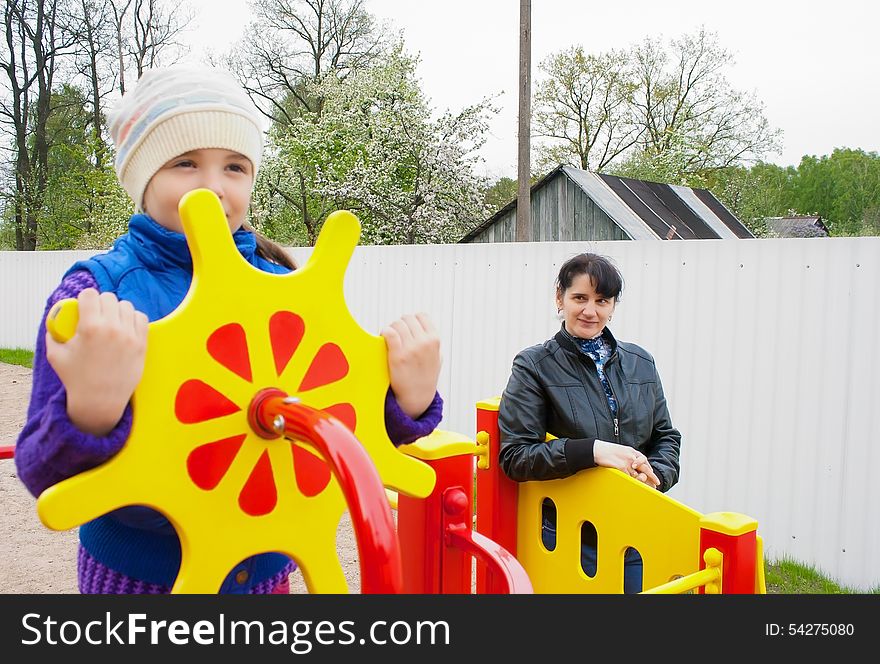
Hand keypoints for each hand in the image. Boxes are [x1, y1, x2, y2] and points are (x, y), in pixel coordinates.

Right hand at [45, 288, 148, 435]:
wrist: (100, 400)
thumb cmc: (75, 378)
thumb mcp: (54, 354)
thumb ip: (53, 333)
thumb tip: (54, 319)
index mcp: (90, 327)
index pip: (90, 295)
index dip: (86, 298)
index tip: (85, 305)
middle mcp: (112, 328)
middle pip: (109, 298)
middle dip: (101, 303)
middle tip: (98, 313)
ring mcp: (129, 336)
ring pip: (126, 306)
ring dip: (118, 309)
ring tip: (112, 319)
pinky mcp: (142, 344)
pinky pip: (141, 319)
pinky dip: (133, 318)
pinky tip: (126, 324)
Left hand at [381, 313, 440, 418]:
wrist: (416, 398)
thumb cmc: (425, 379)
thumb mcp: (437, 359)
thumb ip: (433, 343)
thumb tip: (425, 329)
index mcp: (435, 341)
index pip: (422, 316)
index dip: (413, 321)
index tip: (408, 329)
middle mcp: (424, 343)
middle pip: (407, 319)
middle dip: (400, 325)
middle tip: (397, 336)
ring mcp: (411, 349)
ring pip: (397, 324)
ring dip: (391, 329)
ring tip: (390, 339)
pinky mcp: (397, 356)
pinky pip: (389, 333)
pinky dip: (384, 333)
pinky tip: (384, 340)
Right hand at [593, 440, 660, 488]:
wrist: (597, 449)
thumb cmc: (605, 450)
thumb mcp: (620, 450)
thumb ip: (627, 455)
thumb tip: (631, 462)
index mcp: (631, 451)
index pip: (644, 460)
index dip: (649, 468)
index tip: (652, 474)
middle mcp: (631, 456)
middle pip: (645, 468)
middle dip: (652, 476)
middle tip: (656, 483)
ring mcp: (627, 462)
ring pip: (637, 475)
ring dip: (640, 481)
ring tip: (645, 487)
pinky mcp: (621, 467)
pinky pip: (629, 477)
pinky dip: (631, 481)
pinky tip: (633, 485)